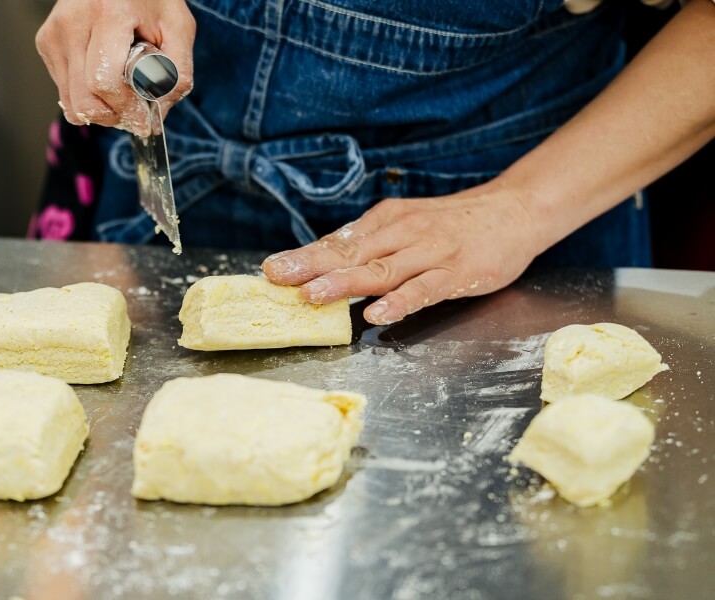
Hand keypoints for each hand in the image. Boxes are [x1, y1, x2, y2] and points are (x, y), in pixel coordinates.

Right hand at [36, 0, 194, 133]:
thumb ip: (176, 74)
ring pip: (71, 103)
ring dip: (100, 110)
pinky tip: (105, 75)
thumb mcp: (179, 29)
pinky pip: (65, 92)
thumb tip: (157, 115)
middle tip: (133, 113)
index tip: (144, 119)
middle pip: (83, 101)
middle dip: (112, 116)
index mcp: (108, 13)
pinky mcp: (46, 42)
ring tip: (121, 93)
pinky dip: (88, 96)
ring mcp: (54, 33)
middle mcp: (73, 23)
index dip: (126, 109)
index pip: (104, 82)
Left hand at [261, 184, 545, 325]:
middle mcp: (403, 234)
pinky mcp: (458, 273)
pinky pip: (425, 289)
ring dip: (345, 283)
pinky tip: (378, 314)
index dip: (304, 255)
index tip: (271, 268)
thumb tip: (325, 263)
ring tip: (313, 296)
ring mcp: (430, 254)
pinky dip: (401, 302)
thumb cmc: (453, 223)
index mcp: (386, 222)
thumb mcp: (406, 224)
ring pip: (382, 270)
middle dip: (311, 266)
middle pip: (351, 253)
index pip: (339, 241)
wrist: (514, 210)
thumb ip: (371, 245)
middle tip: (277, 278)